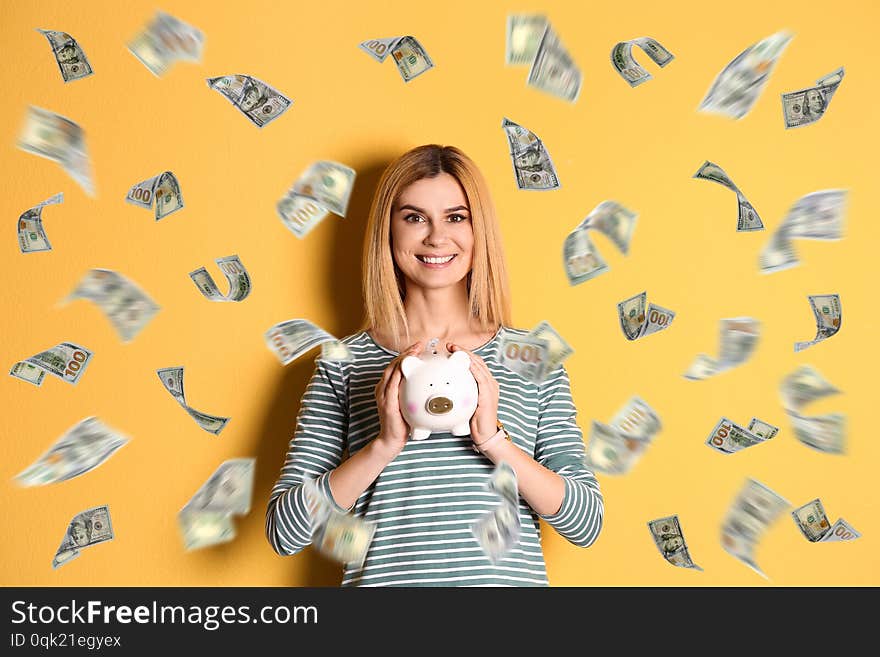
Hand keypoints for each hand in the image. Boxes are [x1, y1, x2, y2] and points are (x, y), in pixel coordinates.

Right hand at [373, 341, 421, 459]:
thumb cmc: (403, 424)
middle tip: (419, 344)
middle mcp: (383, 388)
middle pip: (394, 364)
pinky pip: (392, 385)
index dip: (408, 355)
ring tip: (415, 351)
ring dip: (403, 359)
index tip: (420, 347)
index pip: (398, 366)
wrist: (391, 441)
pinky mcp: (386, 403)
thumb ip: (417, 395)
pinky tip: (408, 369)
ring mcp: (383, 395)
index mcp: (388, 387)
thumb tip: (436, 387)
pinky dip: (399, 375)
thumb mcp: (411, 405)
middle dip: (406, 352)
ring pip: (392, 371)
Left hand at [447, 342, 499, 444]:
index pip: (475, 364)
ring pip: (478, 365)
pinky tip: (462, 362)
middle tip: (450, 345)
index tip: (451, 349)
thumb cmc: (475, 422)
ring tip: (453, 349)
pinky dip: (472, 368)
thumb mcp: (466, 404)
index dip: (464, 355)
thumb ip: (460, 394)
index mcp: (486, 384)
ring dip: (466, 355)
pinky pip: (480, 377)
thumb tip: (444, 389)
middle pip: (477, 361)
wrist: (485, 435)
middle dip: (463, 351)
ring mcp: (490, 387)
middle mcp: (490, 383)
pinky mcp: (488, 394)